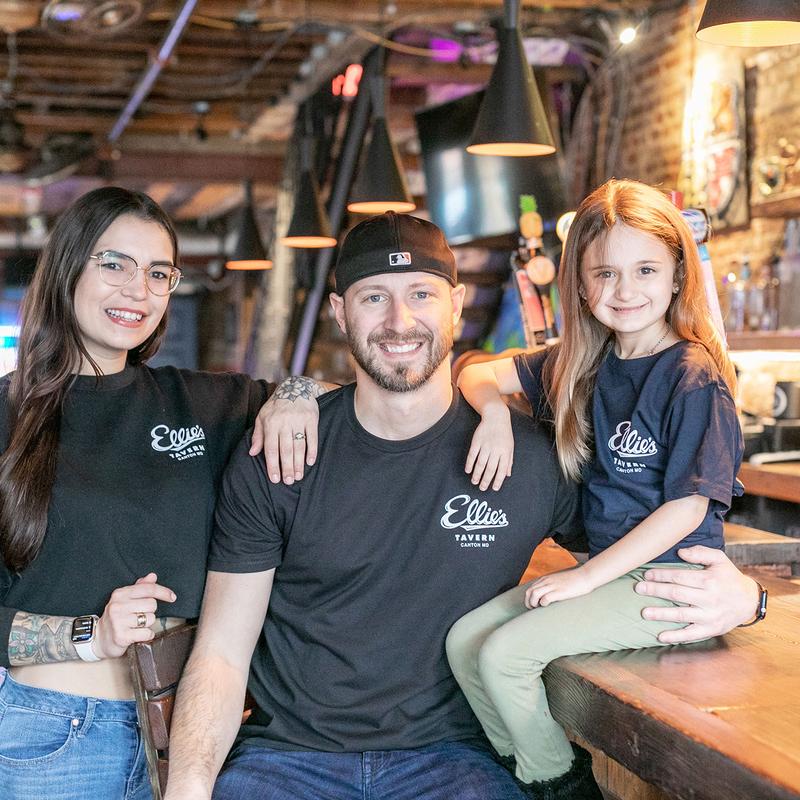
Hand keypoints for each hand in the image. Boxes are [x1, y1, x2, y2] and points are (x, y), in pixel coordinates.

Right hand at [92, 573, 175, 659]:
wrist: (98, 638)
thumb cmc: (116, 617)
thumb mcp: (125, 599)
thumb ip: (140, 587)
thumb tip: (152, 576)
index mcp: (120, 594)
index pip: (148, 589)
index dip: (163, 592)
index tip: (172, 597)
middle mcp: (118, 606)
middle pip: (152, 604)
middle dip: (150, 611)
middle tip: (139, 615)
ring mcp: (118, 621)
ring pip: (150, 619)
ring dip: (147, 624)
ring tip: (136, 625)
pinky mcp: (121, 636)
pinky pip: (147, 633)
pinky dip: (146, 635)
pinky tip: (137, 634)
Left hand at [250, 377, 320, 484]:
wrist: (295, 387)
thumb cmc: (276, 406)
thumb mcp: (262, 417)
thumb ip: (258, 436)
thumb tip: (252, 453)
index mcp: (270, 423)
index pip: (270, 448)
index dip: (272, 465)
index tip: (275, 479)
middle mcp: (284, 422)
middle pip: (285, 450)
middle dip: (286, 467)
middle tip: (288, 481)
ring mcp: (299, 420)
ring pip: (299, 446)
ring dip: (298, 463)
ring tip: (298, 476)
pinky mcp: (311, 419)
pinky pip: (312, 438)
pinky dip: (312, 451)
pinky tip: (310, 462)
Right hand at [465, 405, 513, 490]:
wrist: (496, 417)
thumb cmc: (505, 433)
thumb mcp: (510, 447)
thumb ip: (509, 461)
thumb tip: (507, 475)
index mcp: (505, 452)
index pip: (502, 470)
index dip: (498, 480)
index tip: (494, 488)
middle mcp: (496, 450)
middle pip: (490, 469)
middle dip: (486, 480)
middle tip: (482, 489)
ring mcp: (485, 445)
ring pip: (480, 463)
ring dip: (477, 474)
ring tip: (474, 482)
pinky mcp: (476, 441)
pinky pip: (472, 455)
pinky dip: (469, 464)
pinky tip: (468, 470)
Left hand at [525, 566, 594, 607]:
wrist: (585, 576)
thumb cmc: (574, 581)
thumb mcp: (558, 580)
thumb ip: (551, 585)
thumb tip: (546, 594)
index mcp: (545, 579)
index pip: (530, 588)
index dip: (528, 599)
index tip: (533, 606)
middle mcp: (547, 581)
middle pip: (529, 592)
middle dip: (528, 602)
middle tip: (533, 609)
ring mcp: (552, 586)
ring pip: (534, 594)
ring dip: (533, 603)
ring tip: (539, 608)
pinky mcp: (559, 591)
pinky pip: (545, 598)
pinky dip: (543, 604)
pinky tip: (547, 606)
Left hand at [634, 545, 759, 642]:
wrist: (750, 601)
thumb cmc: (729, 577)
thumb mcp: (719, 559)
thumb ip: (701, 552)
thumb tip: (680, 552)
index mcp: (709, 580)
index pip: (680, 577)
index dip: (661, 575)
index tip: (646, 574)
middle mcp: (709, 599)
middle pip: (677, 594)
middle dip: (656, 591)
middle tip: (638, 588)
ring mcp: (710, 616)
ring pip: (681, 615)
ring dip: (661, 614)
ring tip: (644, 613)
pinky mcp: (711, 630)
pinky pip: (691, 634)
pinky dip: (676, 636)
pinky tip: (661, 636)